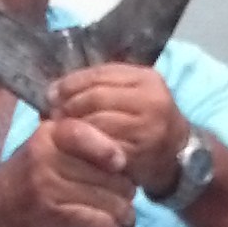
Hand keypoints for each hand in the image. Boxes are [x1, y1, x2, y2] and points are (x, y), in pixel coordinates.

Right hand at [0, 112, 135, 226]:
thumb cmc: (31, 175)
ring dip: (120, 211)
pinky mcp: (50, 211)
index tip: (121, 163)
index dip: (108, 149)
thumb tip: (128, 157)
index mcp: (50, 134)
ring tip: (126, 216)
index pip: (85, 134)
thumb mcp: (48, 148)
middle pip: (101, 171)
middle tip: (130, 196)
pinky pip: (91, 218)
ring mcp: (47, 184)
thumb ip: (80, 145)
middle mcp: (47, 156)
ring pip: (101, 197)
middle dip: (123, 188)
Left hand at [52, 64, 189, 197]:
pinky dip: (85, 144)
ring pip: (97, 121)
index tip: (51, 94)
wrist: (176, 152)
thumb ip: (100, 86)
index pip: (98, 74)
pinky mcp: (140, 151)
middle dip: (69, 105)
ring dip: (74, 126)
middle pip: (96, 97)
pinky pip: (102, 145)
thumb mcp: (130, 93)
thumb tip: (54, 90)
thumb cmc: (144, 119)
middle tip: (54, 114)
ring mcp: (147, 127)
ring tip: (62, 129)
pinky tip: (77, 145)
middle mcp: (151, 99)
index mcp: (146, 78)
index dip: (70, 83)